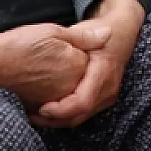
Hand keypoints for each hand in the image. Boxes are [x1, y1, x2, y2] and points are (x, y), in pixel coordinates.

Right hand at [0, 22, 101, 109]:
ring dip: (71, 91)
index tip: (73, 50)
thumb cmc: (20, 44)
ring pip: (71, 97)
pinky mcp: (39, 107)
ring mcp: (54, 100)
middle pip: (84, 84)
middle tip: (61, 63)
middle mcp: (68, 88)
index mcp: (76, 68)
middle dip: (81, 76)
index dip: (87, 56)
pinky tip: (49, 90)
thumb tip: (108, 34)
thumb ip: (84, 37)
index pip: (93, 66)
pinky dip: (56, 101)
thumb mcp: (53, 32)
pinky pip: (56, 108)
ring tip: (55, 76)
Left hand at [33, 0, 143, 128]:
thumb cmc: (98, 30)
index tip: (41, 108)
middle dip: (54, 120)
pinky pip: (82, 114)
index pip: (83, 101)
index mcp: (104, 72)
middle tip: (30, 115)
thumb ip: (81, 38)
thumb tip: (77, 44)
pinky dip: (64, 115)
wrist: (120, 33)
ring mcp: (107, 96)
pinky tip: (47, 109)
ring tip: (34, 114)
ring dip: (57, 120)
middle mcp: (109, 88)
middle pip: (80, 115)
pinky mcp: (102, 99)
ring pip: (80, 118)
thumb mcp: (86, 30)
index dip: (61, 109)